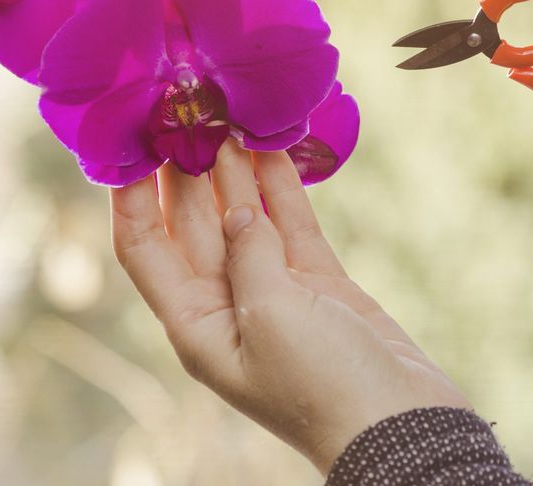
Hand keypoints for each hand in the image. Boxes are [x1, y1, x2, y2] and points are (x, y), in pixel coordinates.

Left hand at [109, 143, 468, 471]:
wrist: (403, 427)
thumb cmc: (324, 387)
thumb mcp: (271, 317)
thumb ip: (248, 254)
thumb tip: (237, 209)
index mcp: (195, 322)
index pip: (143, 246)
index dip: (130, 195)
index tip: (129, 140)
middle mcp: (226, 302)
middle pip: (191, 221)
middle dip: (184, 166)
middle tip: (185, 105)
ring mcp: (274, 290)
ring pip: (243, 214)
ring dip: (234, 166)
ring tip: (226, 109)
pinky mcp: (318, 283)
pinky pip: (290, 222)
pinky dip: (282, 184)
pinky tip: (274, 142)